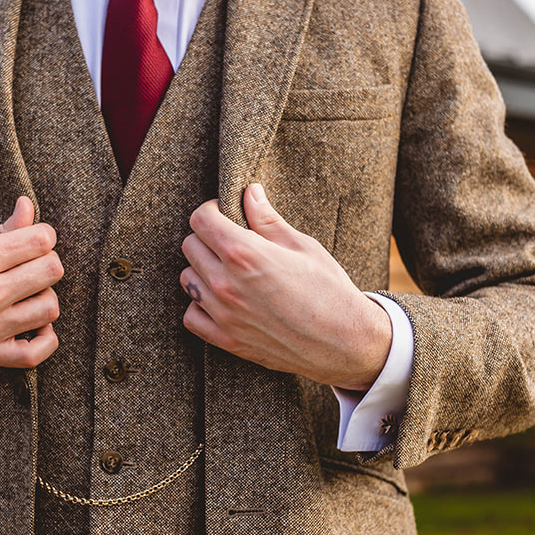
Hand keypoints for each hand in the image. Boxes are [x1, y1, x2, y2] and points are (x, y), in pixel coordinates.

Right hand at [0, 196, 62, 367]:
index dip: (42, 236)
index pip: (41, 240)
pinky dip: (45, 339)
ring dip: (44, 297)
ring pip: (50, 307)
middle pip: (52, 270)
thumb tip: (28, 206)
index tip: (33, 240)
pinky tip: (35, 325)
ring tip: (27, 293)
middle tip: (29, 265)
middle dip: (45, 262)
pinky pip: (36, 353)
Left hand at [180, 183, 391, 391]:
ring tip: (228, 271)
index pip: (201, 220)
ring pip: (188, 280)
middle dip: (207, 237)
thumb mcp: (303, 247)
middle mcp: (226, 284)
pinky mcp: (227, 340)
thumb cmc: (329, 290)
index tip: (224, 214)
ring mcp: (224, 315)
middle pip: (190, 246)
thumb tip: (250, 193)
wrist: (345, 341)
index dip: (212, 211)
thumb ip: (268, 220)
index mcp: (245, 255)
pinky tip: (221, 300)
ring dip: (202, 270)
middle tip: (231, 241)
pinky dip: (200, 306)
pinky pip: (191, 317)